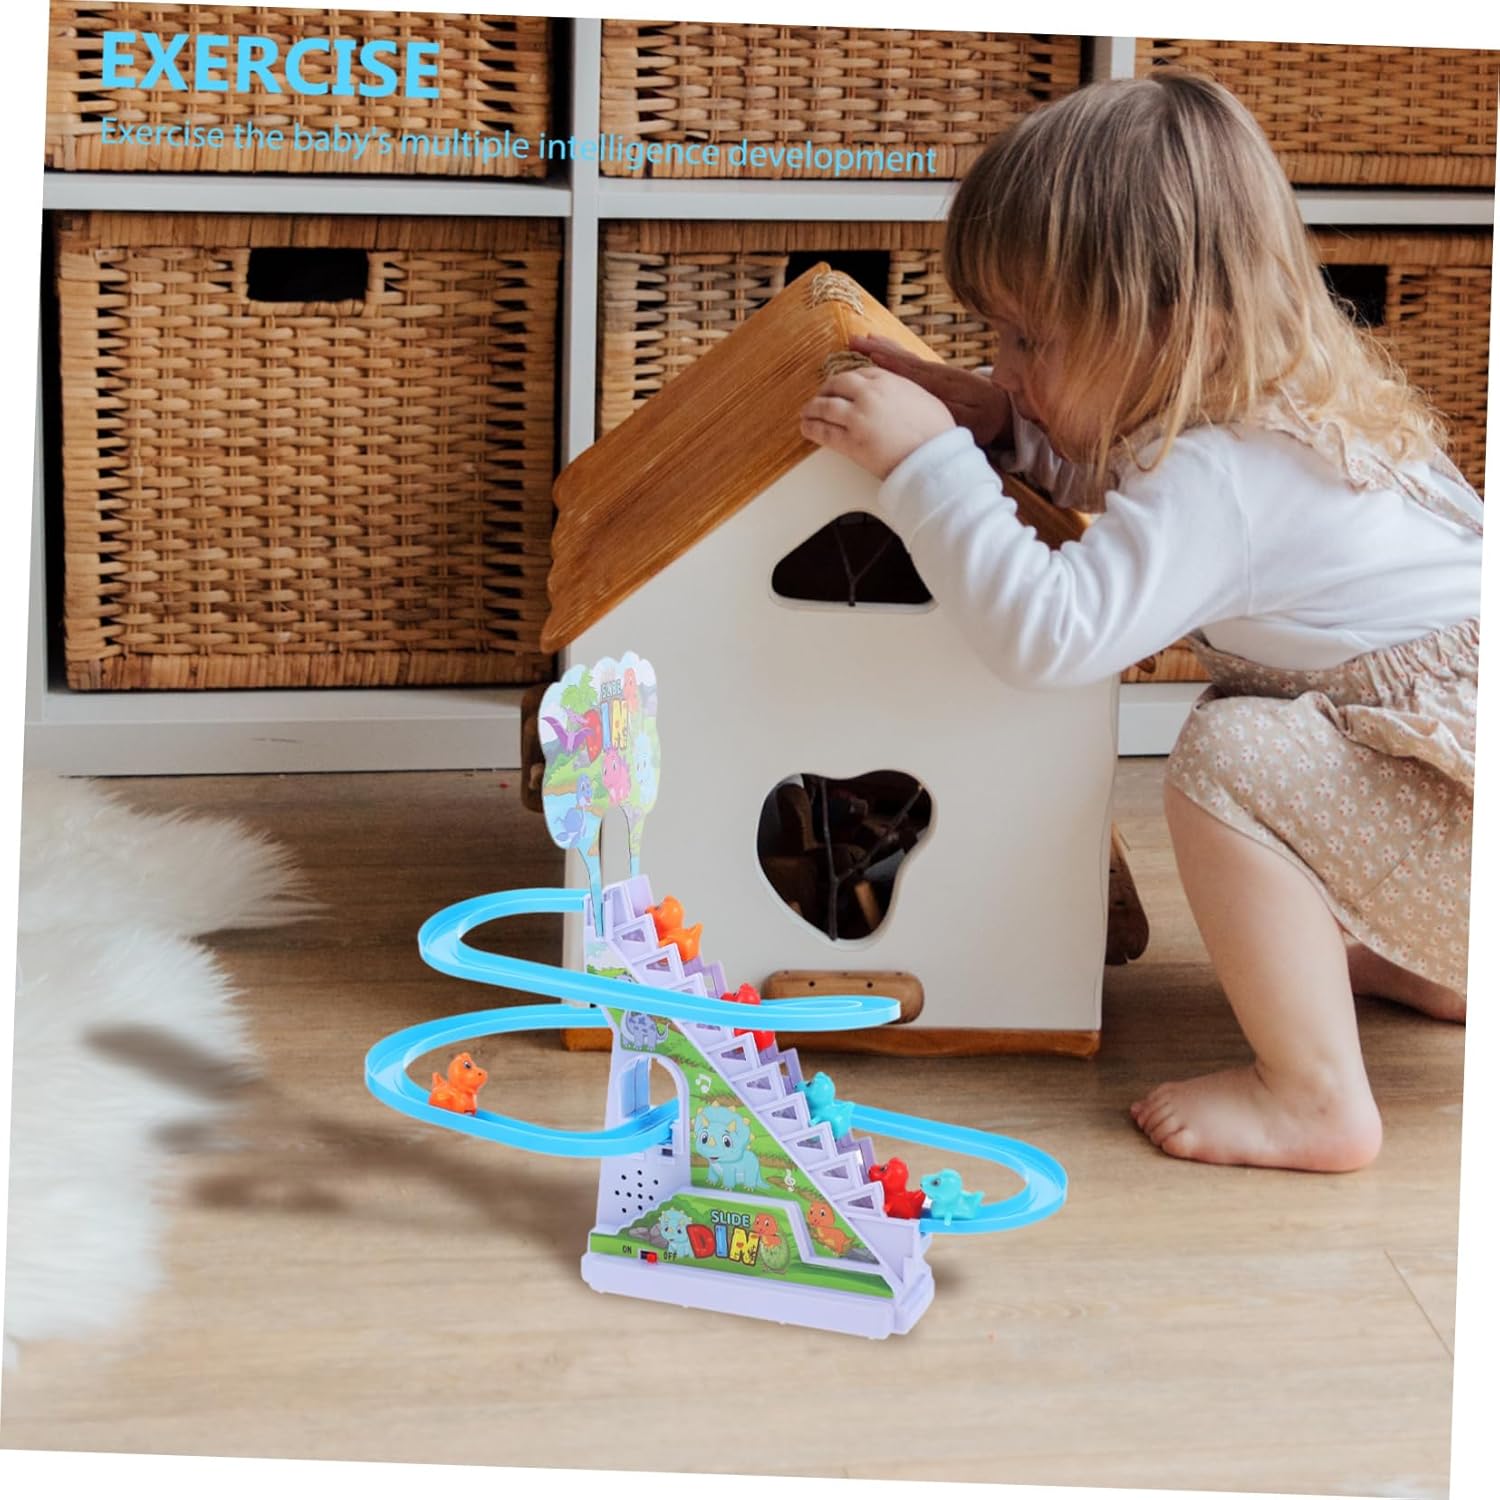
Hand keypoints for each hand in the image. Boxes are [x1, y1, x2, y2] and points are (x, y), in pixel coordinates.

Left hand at [800, 366, 956, 479]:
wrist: (934, 459)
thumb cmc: (936, 433)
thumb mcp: (924, 398)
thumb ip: (904, 391)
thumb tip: (898, 395)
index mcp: (888, 380)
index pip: (858, 374)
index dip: (846, 381)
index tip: (841, 386)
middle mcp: (869, 394)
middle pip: (837, 385)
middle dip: (826, 390)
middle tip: (820, 397)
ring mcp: (858, 417)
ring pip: (825, 407)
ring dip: (812, 409)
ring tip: (806, 413)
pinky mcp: (851, 442)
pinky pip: (824, 432)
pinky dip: (811, 428)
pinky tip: (806, 428)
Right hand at [850, 334, 1012, 448]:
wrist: (1006, 411)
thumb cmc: (987, 420)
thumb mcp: (970, 420)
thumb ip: (948, 409)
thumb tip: (927, 402)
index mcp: (940, 385)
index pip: (908, 370)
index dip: (887, 360)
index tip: (867, 350)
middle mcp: (937, 374)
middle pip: (902, 359)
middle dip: (878, 348)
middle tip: (854, 339)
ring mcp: (938, 373)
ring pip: (906, 358)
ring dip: (885, 348)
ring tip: (865, 339)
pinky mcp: (939, 377)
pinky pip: (912, 363)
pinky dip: (898, 356)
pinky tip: (888, 353)